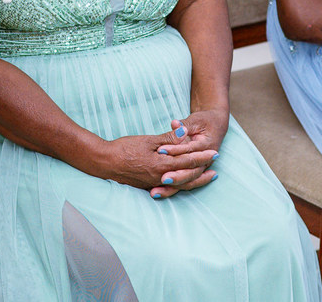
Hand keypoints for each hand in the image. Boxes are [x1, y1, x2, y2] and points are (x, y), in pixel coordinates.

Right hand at [99, 130, 217, 198]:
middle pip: (187, 177)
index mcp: (160, 165)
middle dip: (203, 170)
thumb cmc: (124, 148)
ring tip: (208, 176)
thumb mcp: (148, 141)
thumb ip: (168, 139)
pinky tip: (187, 181)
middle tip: (216, 165)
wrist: (105, 162)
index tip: (214, 152)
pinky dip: (183, 184)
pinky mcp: (149, 185)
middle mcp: (160, 177)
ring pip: (181, 185)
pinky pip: (171, 187)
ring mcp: (155, 184)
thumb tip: (185, 133)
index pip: (187, 161)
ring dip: (196, 180)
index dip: (202, 156)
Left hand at [149, 109, 227, 196]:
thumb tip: (175, 123)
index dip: (175, 150)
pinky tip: (157, 194)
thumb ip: (184, 124)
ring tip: (155, 192)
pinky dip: (171, 189)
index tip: (160, 150)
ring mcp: (201, 168)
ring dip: (171, 188)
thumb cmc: (205, 122)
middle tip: (161, 178)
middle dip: (176, 176)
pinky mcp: (194, 172)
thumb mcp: (196, 120)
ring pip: (186, 181)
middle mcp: (206, 161)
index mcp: (207, 146)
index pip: (190, 149)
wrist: (216, 126)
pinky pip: (183, 184)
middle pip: (190, 171)